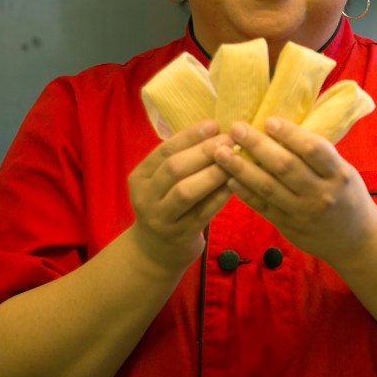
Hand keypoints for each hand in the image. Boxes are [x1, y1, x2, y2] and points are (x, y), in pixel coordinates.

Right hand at [127, 120, 233, 271]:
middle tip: (230, 140)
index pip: (164, 150)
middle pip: (174, 168)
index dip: (190, 136)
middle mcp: (145, 197)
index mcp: (140, 177)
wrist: (156, 252)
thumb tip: (217, 129)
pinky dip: (220, 196)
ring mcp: (160, 218)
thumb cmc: (168, 205)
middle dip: (204, 152)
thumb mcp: (163, 182)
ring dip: (213, 173)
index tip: (214, 124)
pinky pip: (202, 213)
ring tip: (235, 159)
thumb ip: (183, 159)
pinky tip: (236, 183)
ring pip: (186, 191)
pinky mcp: (179, 236)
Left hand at [213, 117, 376, 262]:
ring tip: (221, 152)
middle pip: (285, 166)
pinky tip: (229, 178)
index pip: (312, 149)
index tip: (268, 120)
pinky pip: (262, 207)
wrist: (357, 239)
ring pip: (268, 187)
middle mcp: (322, 193)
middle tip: (236, 128)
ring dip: (241, 168)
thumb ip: (318, 156)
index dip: (289, 133)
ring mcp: (304, 213)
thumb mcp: (344, 171)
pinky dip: (244, 192)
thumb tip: (282, 129)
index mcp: (339, 174)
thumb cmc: (348, 195)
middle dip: (257, 145)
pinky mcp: (289, 227)